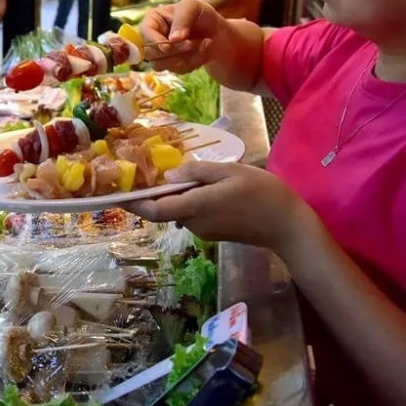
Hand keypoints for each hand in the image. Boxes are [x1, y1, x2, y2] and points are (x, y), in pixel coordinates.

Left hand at [123, 162, 314, 254]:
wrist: (288, 227)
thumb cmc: (262, 193)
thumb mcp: (231, 172)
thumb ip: (198, 173)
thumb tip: (169, 178)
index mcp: (196, 207)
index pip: (155, 209)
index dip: (133, 203)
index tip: (116, 194)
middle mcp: (195, 223)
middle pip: (165, 209)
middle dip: (155, 194)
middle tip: (148, 171)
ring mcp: (204, 231)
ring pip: (180, 211)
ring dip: (177, 196)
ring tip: (185, 173)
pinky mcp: (213, 233)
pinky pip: (193, 215)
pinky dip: (190, 202)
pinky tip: (203, 186)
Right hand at [140, 0, 224, 73]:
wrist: (215, 30)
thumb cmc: (200, 14)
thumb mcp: (192, 7)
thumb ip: (182, 20)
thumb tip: (173, 40)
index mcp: (152, 21)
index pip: (144, 33)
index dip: (154, 41)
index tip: (168, 47)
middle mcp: (152, 38)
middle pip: (150, 53)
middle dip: (174, 51)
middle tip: (192, 43)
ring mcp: (161, 54)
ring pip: (162, 65)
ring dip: (184, 57)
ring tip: (202, 44)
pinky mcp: (172, 65)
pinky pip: (178, 70)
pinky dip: (193, 62)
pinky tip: (203, 50)